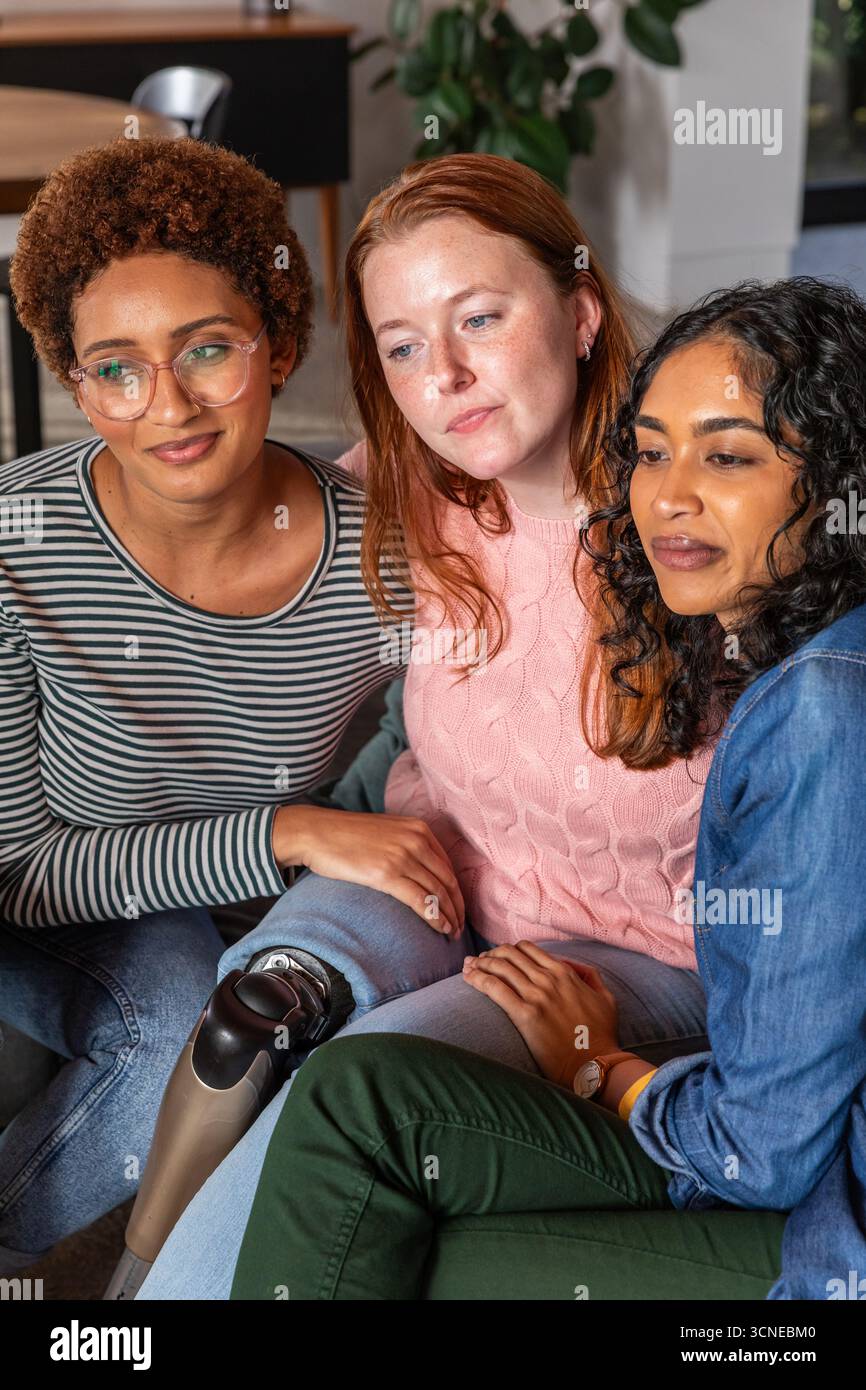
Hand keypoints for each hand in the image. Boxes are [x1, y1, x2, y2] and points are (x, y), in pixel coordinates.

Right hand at [273, 804, 464, 936]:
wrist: (317, 832)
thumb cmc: (347, 835)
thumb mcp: (387, 832)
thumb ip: (407, 845)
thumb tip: (421, 872)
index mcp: (419, 829)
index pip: (448, 865)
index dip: (456, 891)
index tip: (458, 908)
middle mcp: (416, 840)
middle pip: (447, 880)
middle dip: (458, 907)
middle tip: (460, 927)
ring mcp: (403, 856)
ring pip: (438, 892)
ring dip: (449, 916)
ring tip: (452, 933)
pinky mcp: (387, 874)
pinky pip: (421, 900)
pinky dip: (435, 917)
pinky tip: (441, 929)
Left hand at [462, 941, 620, 1086]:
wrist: (595, 1064)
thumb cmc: (601, 1035)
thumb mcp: (605, 998)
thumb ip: (590, 976)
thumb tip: (573, 966)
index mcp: (564, 973)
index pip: (527, 949)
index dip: (507, 950)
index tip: (497, 957)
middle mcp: (548, 979)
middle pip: (508, 955)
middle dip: (489, 954)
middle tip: (477, 961)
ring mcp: (536, 996)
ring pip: (499, 968)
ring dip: (479, 964)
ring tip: (467, 968)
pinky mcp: (525, 1015)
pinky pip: (495, 988)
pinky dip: (478, 979)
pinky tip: (468, 978)